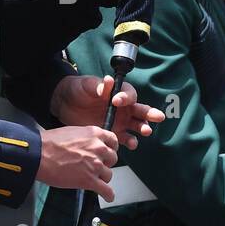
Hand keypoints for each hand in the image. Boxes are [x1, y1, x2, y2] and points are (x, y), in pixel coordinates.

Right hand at [39, 125, 117, 201]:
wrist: (39, 155)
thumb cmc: (49, 143)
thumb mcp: (71, 132)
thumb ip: (85, 138)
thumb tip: (87, 145)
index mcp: (94, 134)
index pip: (112, 140)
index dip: (110, 148)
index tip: (108, 152)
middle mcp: (98, 148)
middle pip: (112, 158)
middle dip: (105, 163)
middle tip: (96, 166)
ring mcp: (95, 165)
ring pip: (109, 175)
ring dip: (102, 178)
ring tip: (94, 179)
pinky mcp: (89, 180)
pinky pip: (106, 190)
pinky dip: (108, 194)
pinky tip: (107, 196)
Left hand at [50, 75, 164, 149]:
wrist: (66, 104)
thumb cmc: (79, 90)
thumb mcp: (87, 85)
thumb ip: (98, 85)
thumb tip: (108, 82)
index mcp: (119, 93)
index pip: (129, 95)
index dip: (126, 97)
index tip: (116, 100)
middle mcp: (124, 108)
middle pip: (141, 111)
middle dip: (150, 114)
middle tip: (159, 116)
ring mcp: (120, 122)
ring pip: (137, 126)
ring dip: (143, 128)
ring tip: (145, 131)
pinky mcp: (114, 133)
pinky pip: (125, 139)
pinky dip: (130, 141)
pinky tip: (132, 144)